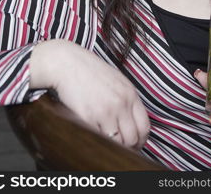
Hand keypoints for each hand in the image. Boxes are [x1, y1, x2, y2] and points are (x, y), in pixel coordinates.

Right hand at [30, 39, 149, 148]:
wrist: (66, 63)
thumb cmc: (88, 71)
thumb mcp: (116, 80)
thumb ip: (126, 99)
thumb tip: (131, 122)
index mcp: (130, 93)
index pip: (144, 126)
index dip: (140, 140)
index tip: (134, 144)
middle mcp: (121, 103)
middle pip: (133, 138)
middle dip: (127, 146)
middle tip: (118, 146)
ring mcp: (106, 111)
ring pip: (117, 143)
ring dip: (112, 145)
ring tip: (104, 140)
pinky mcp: (89, 118)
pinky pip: (99, 139)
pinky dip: (97, 140)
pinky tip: (92, 133)